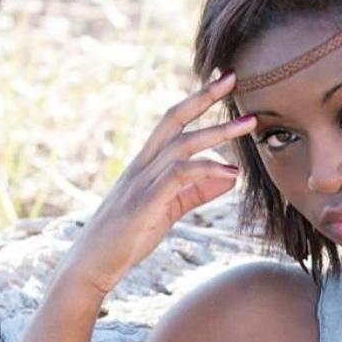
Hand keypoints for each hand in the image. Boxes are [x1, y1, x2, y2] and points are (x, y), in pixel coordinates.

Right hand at [59, 71, 256, 295]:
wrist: (92, 264)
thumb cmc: (128, 237)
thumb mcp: (169, 210)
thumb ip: (198, 192)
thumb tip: (230, 177)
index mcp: (145, 164)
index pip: (172, 121)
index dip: (196, 100)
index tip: (221, 81)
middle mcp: (142, 165)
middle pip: (173, 119)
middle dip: (203, 97)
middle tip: (233, 77)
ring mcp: (141, 182)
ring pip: (181, 144)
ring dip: (217, 132)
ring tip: (249, 125)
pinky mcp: (145, 203)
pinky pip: (178, 177)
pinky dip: (206, 170)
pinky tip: (232, 172)